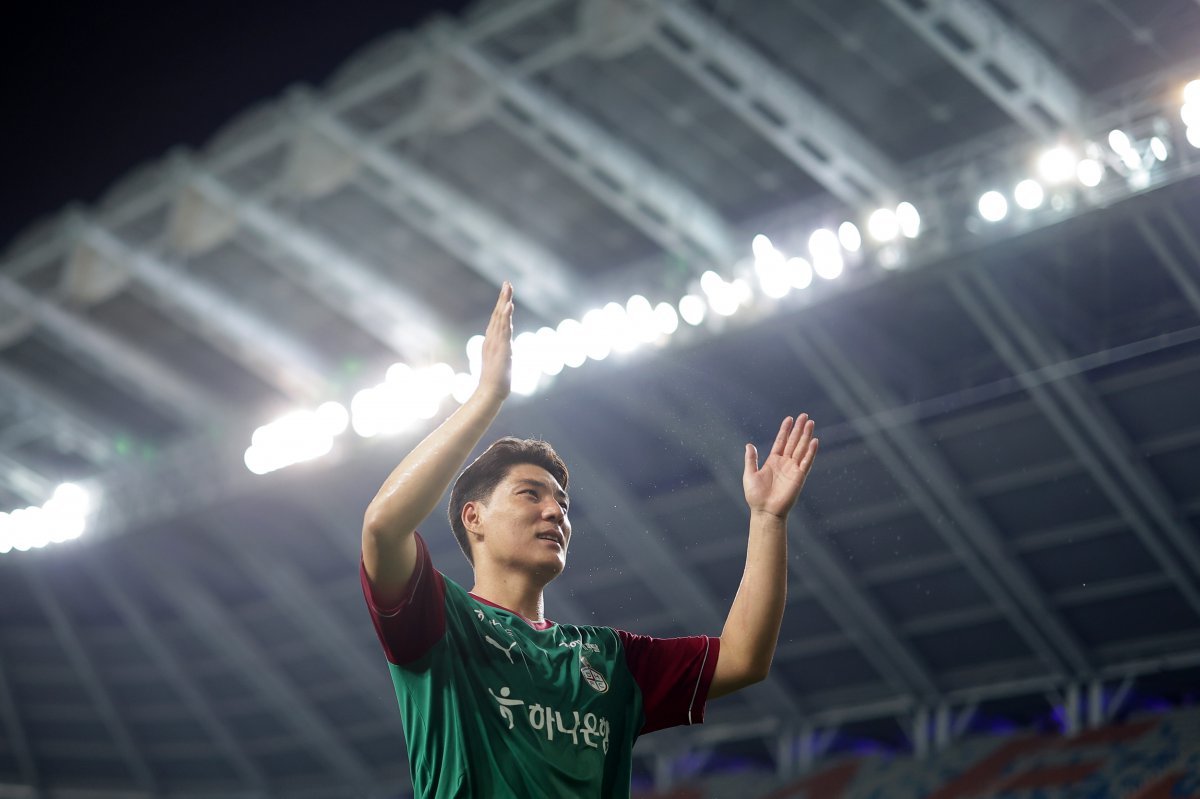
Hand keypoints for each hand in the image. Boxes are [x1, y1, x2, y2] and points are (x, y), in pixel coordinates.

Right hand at [475, 282, 512, 402]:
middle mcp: (492, 339)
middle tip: (507, 282)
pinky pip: (504, 329)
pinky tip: (509, 306)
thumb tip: (503, 351)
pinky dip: (506, 316)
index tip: (505, 291)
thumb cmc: (495, 381)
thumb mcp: (498, 362)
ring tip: (508, 288)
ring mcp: (496, 343)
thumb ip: (500, 353)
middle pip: (497, 314)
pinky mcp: (501, 348)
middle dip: (502, 297)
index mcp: (491, 341)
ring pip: (500, 318)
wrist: (490, 392)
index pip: (496, 319)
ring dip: (504, 302)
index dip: (501, 305)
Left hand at [743, 414, 818, 517]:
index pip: (781, 441)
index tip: (790, 418)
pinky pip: (806, 462)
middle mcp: (784, 463)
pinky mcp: (799, 477)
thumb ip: (751, 459)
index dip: (785, 430)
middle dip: (799, 429)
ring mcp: (793, 469)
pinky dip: (810, 452)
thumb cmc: (755, 496)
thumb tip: (749, 445)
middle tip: (805, 416)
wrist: (764, 511)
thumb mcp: (750, 474)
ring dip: (806, 436)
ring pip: (801, 448)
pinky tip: (814, 441)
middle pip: (793, 442)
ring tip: (811, 423)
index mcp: (773, 461)